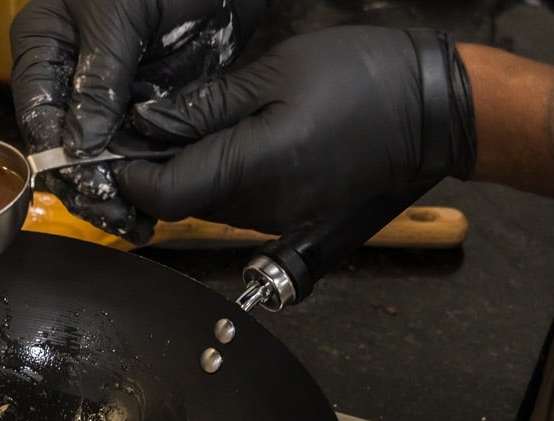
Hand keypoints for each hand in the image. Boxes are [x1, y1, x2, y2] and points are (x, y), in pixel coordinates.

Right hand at [10, 0, 264, 241]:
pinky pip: (137, 149)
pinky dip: (144, 177)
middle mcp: (67, 73)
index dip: (59, 156)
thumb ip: (99, 80)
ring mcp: (106, 92)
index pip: (37, 113)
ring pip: (100, 156)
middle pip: (64, 145)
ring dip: (117, 192)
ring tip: (137, 223)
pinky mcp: (144, 102)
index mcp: (43, 44)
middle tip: (116, 218)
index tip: (89, 188)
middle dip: (88, 186)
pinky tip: (154, 206)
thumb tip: (80, 148)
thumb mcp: (119, 16)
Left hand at [113, 26, 477, 235]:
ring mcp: (277, 216)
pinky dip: (221, 177)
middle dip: (154, 169)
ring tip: (192, 124)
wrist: (437, 111)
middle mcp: (260, 206)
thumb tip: (153, 121)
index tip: (116, 146)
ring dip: (189, 172)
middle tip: (147, 124)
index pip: (162, 195)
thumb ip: (208, 105)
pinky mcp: (291, 215)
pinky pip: (239, 203)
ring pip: (207, 204)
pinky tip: (232, 138)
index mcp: (253, 167)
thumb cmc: (367, 78)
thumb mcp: (277, 72)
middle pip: (180, 203)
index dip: (129, 175)